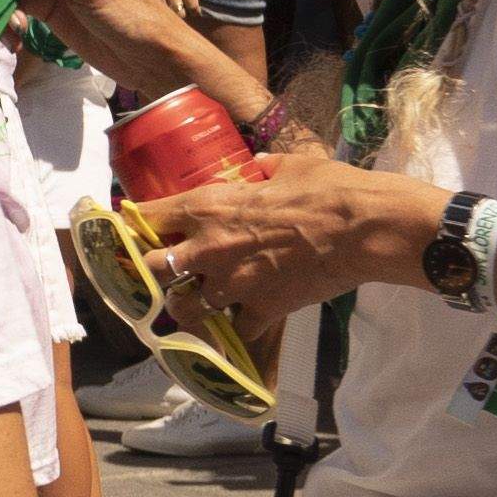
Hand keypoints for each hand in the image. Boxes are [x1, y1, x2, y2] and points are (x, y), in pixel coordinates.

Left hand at [138, 150, 439, 322]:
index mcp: (207, 206)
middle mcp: (208, 247)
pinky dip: (237, 330)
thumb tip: (260, 165)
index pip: (146, 216)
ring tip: (196, 301)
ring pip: (185, 307)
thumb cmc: (327, 189)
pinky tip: (243, 324)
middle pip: (151, 266)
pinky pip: (236, 330)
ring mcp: (233, 283)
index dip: (134, 223)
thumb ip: (264, 168)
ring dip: (188, 304)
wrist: (364, 228)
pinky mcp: (262, 310)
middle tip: (160, 269)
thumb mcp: (288, 166)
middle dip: (151, 269)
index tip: (132, 227)